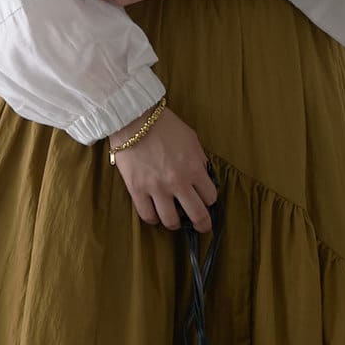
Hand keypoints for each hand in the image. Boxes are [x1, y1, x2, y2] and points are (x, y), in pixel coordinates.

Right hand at [108, 104, 218, 231]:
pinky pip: (147, 216)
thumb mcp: (191, 139)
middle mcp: (177, 182)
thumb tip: (203, 176)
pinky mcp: (137, 190)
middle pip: (197, 215)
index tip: (206, 200)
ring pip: (171, 221)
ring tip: (174, 219)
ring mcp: (156, 188)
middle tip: (202, 226)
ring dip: (175, 223)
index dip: (210, 200)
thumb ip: (199, 160)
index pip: (211, 197)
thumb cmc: (164, 126)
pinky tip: (155, 213)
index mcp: (194, 168)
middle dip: (202, 224)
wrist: (134, 119)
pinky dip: (153, 218)